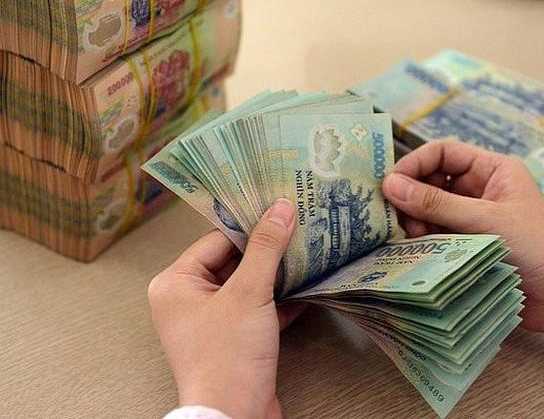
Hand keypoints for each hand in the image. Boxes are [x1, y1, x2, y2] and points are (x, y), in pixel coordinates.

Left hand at [148, 199, 303, 418]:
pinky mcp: (233, 340)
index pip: (216, 240)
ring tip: (306, 251)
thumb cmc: (227, 358)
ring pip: (247, 286)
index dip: (250, 224)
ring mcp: (211, 322)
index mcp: (176, 284)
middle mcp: (188, 300)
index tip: (278, 207)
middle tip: (297, 226)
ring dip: (276, 274)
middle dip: (266, 249)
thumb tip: (280, 208)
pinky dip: (279, 301)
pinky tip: (306, 288)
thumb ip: (265, 248)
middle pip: (232, 261)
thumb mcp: (249, 293)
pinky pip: (256, 309)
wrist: (235, 418)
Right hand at [382, 141, 543, 345]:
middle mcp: (478, 190)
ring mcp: (470, 220)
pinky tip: (414, 251)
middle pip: (430, 181)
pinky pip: (434, 236)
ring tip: (415, 238)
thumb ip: (435, 203)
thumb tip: (389, 184)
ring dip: (416, 222)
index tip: (390, 184)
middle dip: (412, 197)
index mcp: (491, 170)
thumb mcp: (484, 220)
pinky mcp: (465, 247)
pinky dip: (422, 241)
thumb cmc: (537, 248)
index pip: (442, 153)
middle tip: (401, 219)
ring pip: (428, 211)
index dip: (414, 164)